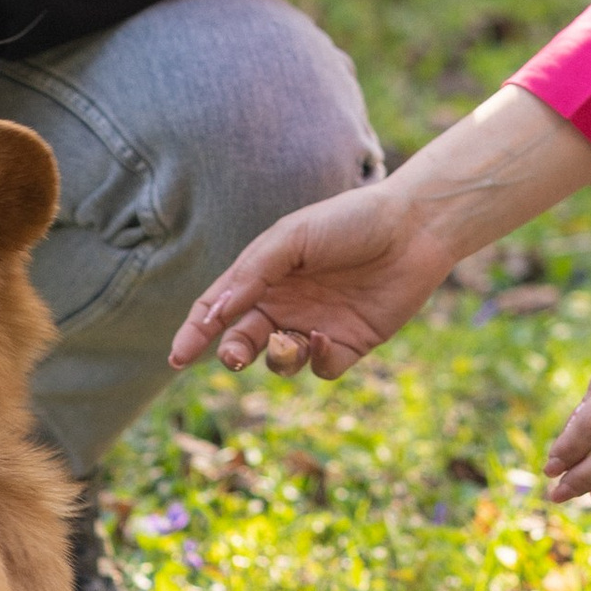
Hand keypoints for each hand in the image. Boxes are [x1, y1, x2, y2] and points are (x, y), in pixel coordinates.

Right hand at [169, 178, 464, 381]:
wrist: (413, 228)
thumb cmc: (349, 222)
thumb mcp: (292, 238)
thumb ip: (252, 273)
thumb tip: (213, 314)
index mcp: (265, 275)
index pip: (219, 308)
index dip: (195, 332)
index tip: (177, 356)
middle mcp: (286, 303)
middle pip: (243, 341)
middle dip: (233, 353)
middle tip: (235, 356)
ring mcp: (316, 326)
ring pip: (279, 361)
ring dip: (278, 357)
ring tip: (291, 339)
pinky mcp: (350, 345)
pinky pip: (322, 368)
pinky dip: (318, 360)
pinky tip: (326, 336)